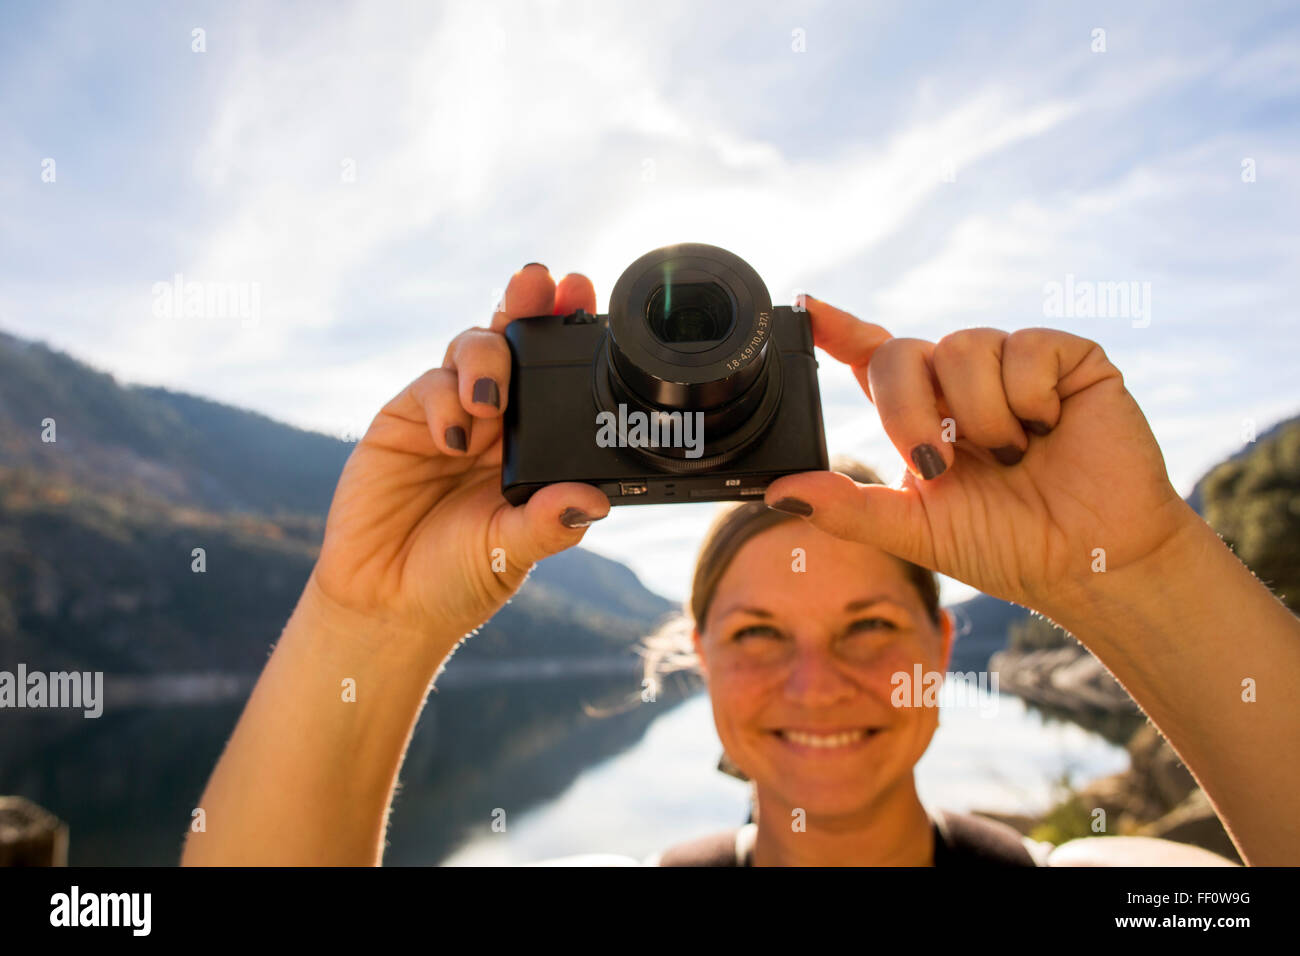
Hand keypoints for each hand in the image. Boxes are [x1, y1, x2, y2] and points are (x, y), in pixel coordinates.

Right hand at [311, 263, 610, 642]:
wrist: (387, 602)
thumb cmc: (460, 578)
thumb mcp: (512, 554)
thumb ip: (547, 524)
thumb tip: (593, 501)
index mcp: (537, 443)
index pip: (561, 375)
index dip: (571, 330)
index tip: (587, 295)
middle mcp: (499, 419)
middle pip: (517, 340)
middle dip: (530, 303)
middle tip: (543, 283)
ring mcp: (450, 413)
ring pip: (474, 349)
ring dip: (488, 358)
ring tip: (491, 401)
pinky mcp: (404, 420)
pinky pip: (430, 385)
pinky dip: (445, 400)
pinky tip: (455, 437)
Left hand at [765, 297, 1196, 617]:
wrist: (1092, 563)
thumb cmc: (1008, 547)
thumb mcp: (916, 531)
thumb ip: (849, 508)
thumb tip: (780, 491)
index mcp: (923, 413)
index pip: (871, 357)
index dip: (837, 328)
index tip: (807, 307)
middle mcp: (961, 381)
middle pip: (901, 352)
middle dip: (909, 414)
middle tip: (941, 468)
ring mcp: (1014, 365)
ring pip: (961, 347)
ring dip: (978, 416)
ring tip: (1013, 456)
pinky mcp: (1068, 358)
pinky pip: (1024, 347)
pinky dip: (1030, 398)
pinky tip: (1052, 429)